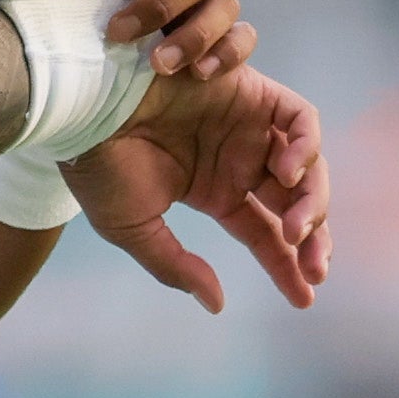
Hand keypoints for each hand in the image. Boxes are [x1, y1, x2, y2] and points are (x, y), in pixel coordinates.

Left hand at [0, 0, 249, 79]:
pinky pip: (242, 42)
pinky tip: (204, 75)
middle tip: (122, 34)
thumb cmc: (54, 86)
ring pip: (223, 2)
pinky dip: (231, 50)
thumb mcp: (19, 41)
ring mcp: (194, 33)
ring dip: (201, 28)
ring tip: (165, 65)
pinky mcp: (221, 70)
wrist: (79, 149)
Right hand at [71, 62, 328, 312]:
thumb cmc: (98, 166)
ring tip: (296, 229)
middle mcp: (238, 160)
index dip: (287, 266)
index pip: (264, 234)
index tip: (304, 298)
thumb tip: (217, 304)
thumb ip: (176, 266)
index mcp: (215, 192)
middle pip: (295, 204)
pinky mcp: (253, 93)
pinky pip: (300, 118)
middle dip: (313, 238)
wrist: (85, 108)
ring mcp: (248, 126)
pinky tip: (289, 176)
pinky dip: (307, 146)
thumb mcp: (134, 229)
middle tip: (313, 267)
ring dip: (312, 200)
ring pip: (307, 166)